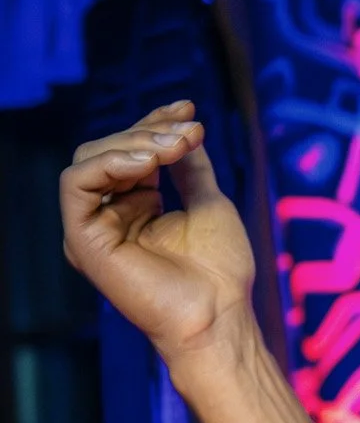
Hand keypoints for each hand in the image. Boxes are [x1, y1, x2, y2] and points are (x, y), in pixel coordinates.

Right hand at [60, 100, 256, 370]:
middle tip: (189, 130)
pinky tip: (151, 163)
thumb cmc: (220, 270)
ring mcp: (92, 227)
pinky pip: (77, 183)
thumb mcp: (208, 202)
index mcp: (133, 207)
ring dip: (136, 143)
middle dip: (150, 131)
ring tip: (176, 146)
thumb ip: (188, 165)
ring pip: (91, 159)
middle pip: (109, 149)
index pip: (131, 151)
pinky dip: (112, 162)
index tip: (188, 108)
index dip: (155, 123)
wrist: (219, 314)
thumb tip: (180, 127)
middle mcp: (108, 214)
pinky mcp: (82, 239)